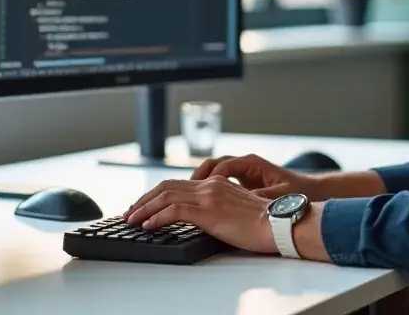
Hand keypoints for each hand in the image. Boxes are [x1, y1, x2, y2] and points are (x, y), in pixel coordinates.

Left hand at [125, 175, 276, 253]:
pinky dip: (156, 217)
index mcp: (215, 183)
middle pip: (166, 186)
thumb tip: (203, 218)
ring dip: (144, 208)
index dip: (156, 194)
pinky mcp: (207, 211)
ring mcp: (208, 197)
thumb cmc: (263, 223)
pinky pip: (173, 211)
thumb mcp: (236, 208)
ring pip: (165, 196)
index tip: (144, 205)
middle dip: (144, 199)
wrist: (277, 224)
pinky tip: (148, 225)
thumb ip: (218, 207)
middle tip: (130, 212)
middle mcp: (209, 185)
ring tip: (131, 219)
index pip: (178, 184)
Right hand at [191, 153, 312, 198]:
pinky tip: (200, 203)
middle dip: (197, 178)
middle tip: (183, 193)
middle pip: (212, 165)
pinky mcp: (241, 183)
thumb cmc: (297, 192)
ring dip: (199, 183)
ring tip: (187, 198)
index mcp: (252, 163)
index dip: (209, 179)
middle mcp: (244, 164)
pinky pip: (218, 181)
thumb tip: (242, 201)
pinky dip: (207, 189)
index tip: (200, 192)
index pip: (223, 166)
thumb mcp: (278, 196)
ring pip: (213, 172)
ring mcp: (242, 172)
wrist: (309, 193)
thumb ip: (259, 197)